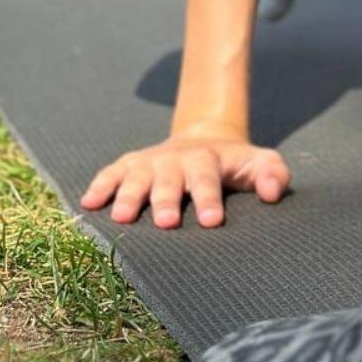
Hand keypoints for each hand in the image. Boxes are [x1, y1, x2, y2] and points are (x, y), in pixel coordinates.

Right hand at [81, 124, 290, 227]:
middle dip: (166, 201)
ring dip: (129, 196)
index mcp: (208, 161)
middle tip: (166, 223)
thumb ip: (272, 174)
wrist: (205, 139)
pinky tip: (88, 203)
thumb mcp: (259, 163)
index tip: (212, 221)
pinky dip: (100, 186)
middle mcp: (176, 159)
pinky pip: (112, 173)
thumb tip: (272, 193)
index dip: (208, 199)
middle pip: (170, 180)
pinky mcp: (130, 164)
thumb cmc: (234, 165)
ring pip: (137, 178)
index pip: (208, 180)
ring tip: (122, 218)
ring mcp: (151, 162)